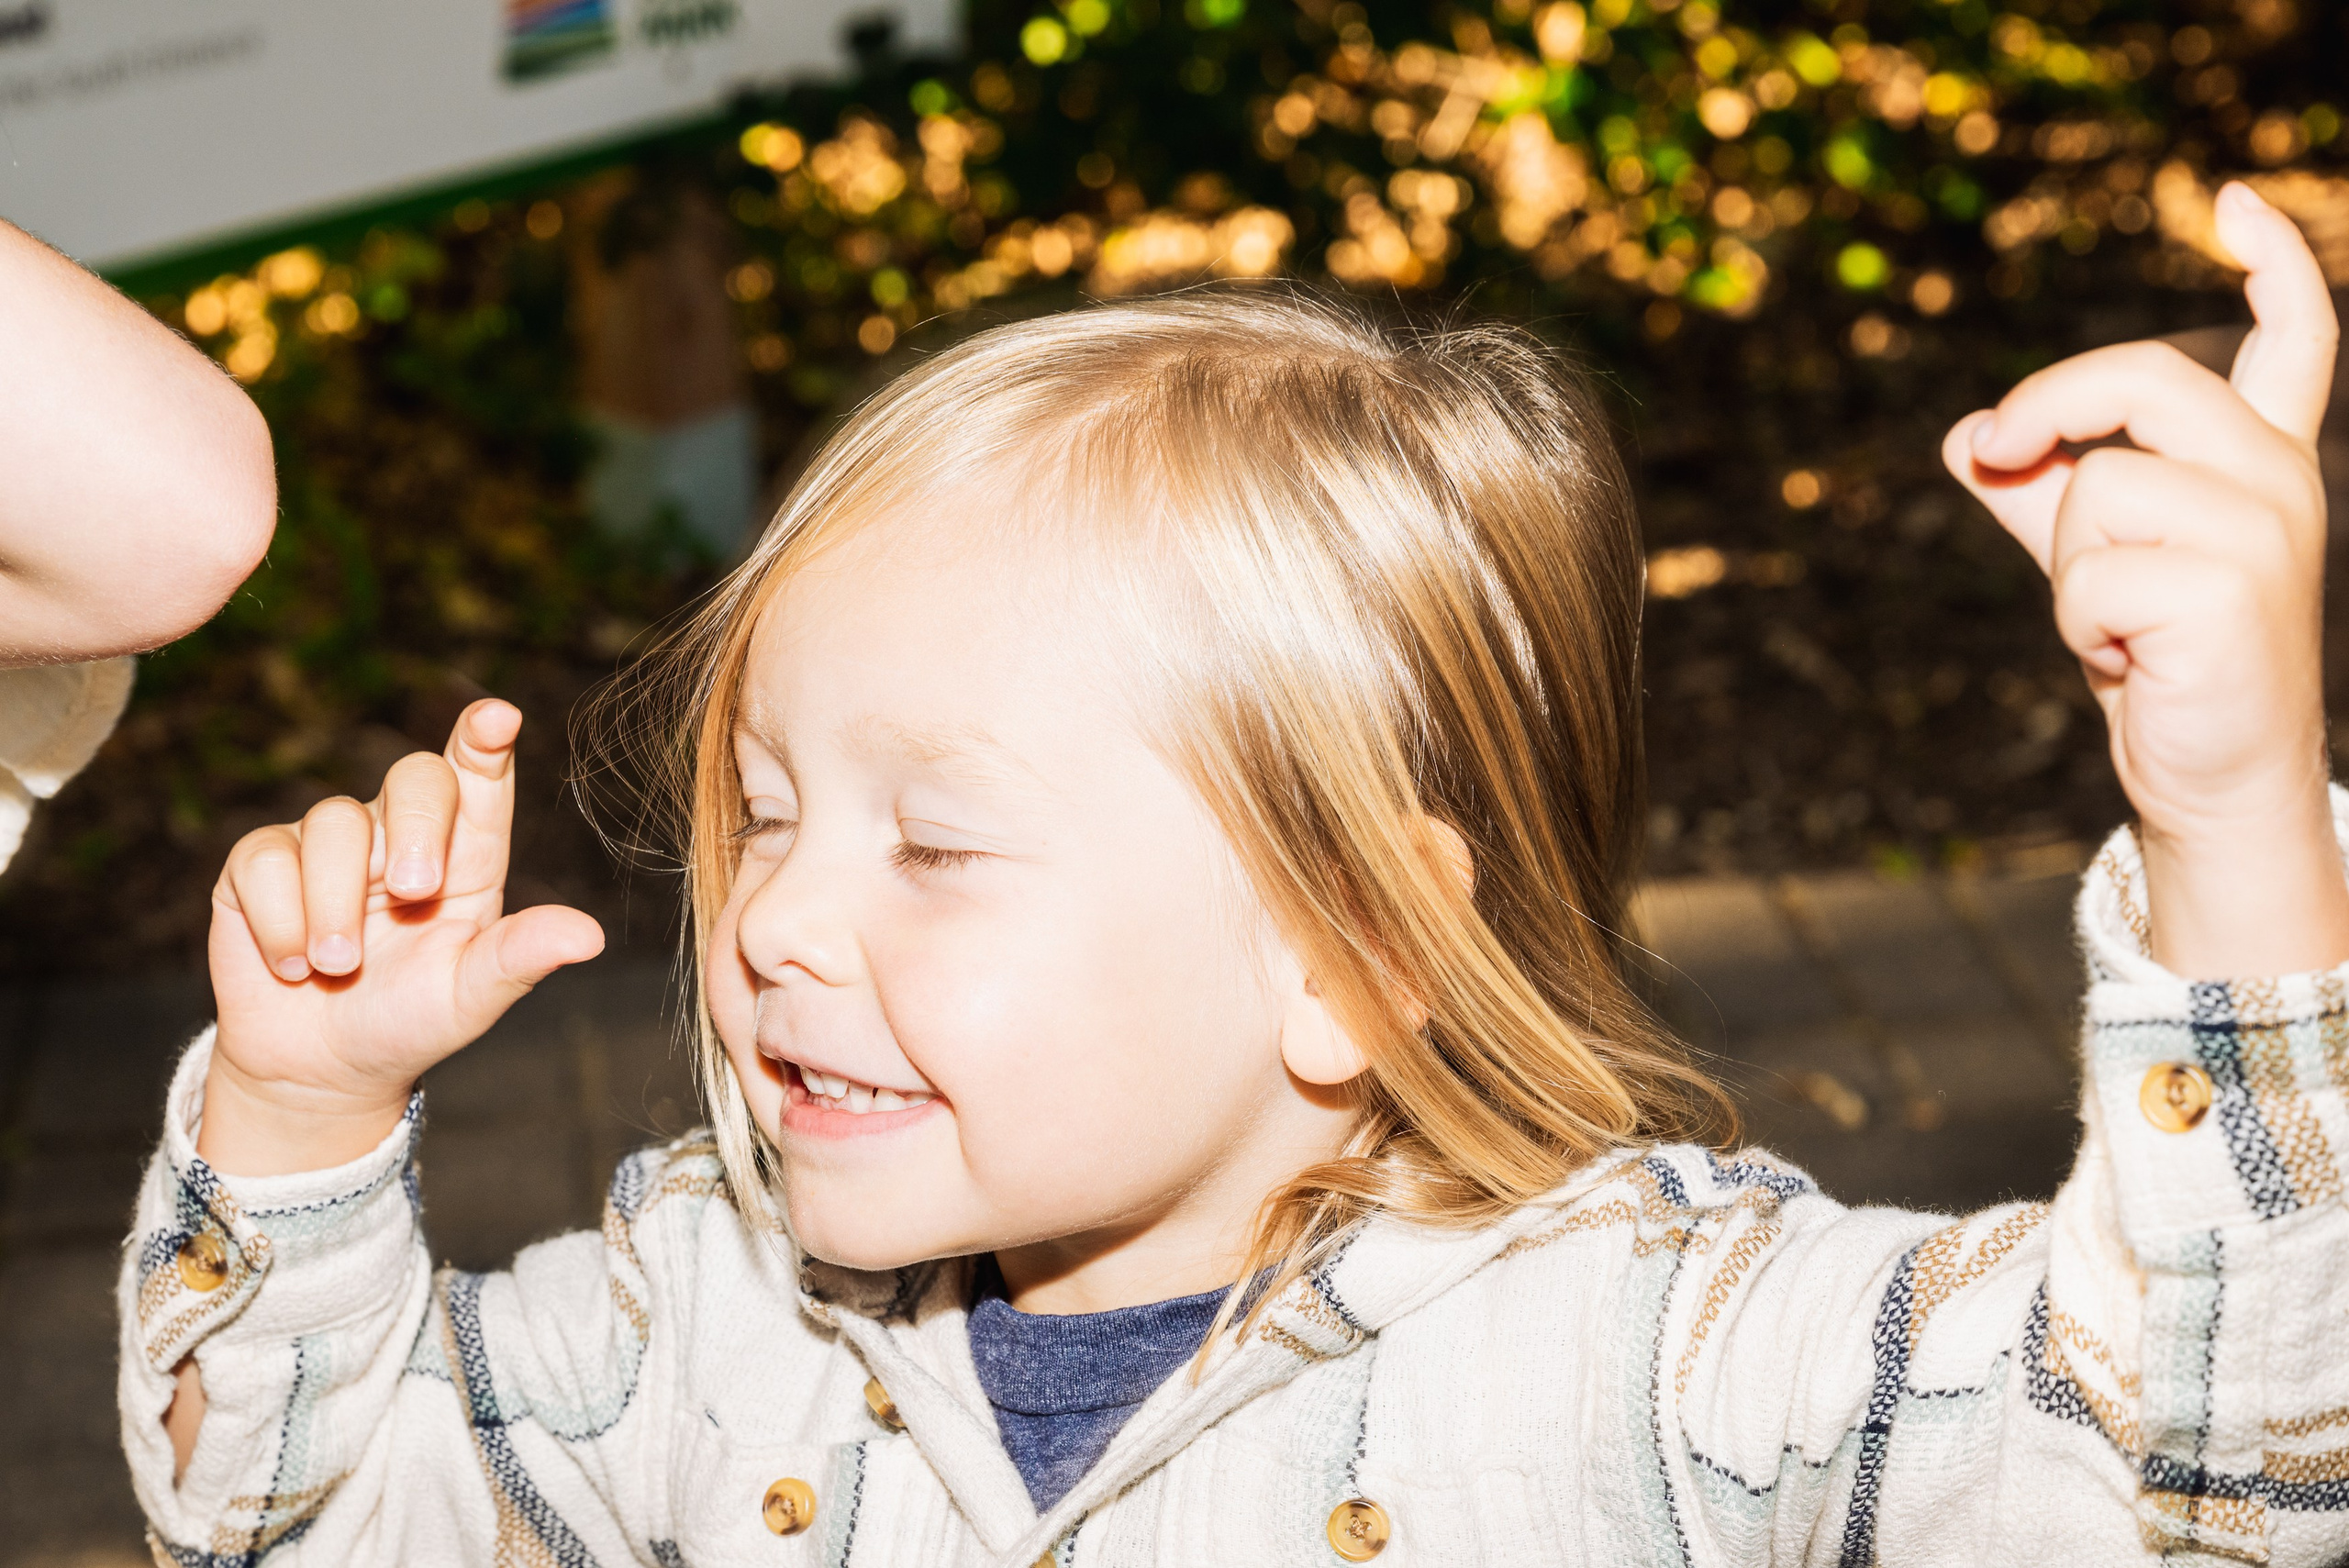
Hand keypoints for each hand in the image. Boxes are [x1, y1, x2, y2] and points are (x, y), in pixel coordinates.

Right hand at [202, 699, 604, 1172]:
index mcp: (466, 855)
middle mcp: (400, 834)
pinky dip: (281, 918)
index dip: (485, 740)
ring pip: (333, 820)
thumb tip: (591, 937)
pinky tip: (292, 965)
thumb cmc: (410, 1023)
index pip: (480, 779)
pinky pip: (265, 858)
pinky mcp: (261, 865)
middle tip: (414, 892)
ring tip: (339, 967)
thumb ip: (520, 958)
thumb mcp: (470, 998)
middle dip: (415, 826)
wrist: (321, 1070)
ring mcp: (329, 843)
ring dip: (337, 903)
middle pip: (415, 777)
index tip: (497, 719)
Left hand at [1947, 181, 2346, 978]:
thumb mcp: (2095, 558)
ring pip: (2098, 488)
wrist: (2210, 774)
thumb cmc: (2157, 660)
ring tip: (2117, 621)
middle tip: (1990, 447)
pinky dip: (2077, 621)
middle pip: (2144, 381)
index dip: (2271, 261)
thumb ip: (2038, 491)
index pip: (2295, 337)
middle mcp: (2284, 478)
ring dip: (2069, 563)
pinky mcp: (2231, 589)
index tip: (2225, 199)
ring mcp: (2269, 530)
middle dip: (2047, 406)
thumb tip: (1963, 439)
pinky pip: (2087, 571)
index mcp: (2265, 457)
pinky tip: (2128, 658)